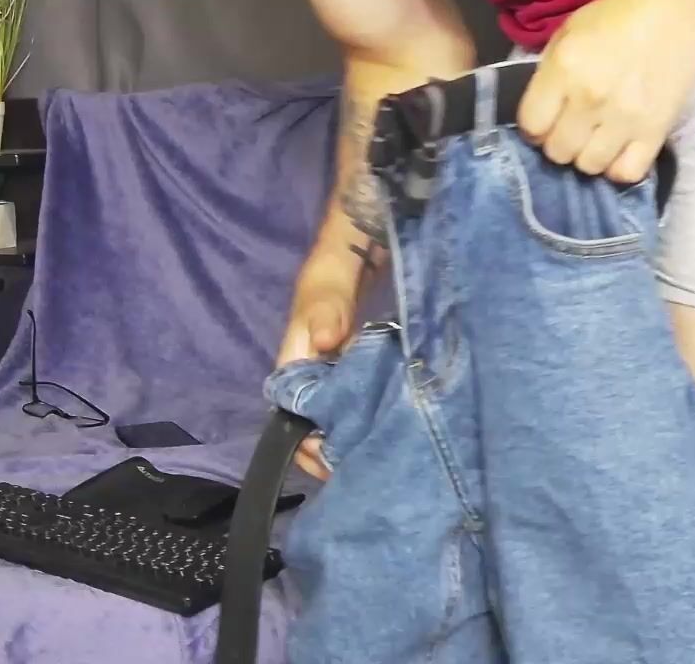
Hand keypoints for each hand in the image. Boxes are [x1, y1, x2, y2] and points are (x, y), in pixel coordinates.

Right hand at [277, 246, 364, 481]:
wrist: (374, 229)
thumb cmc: (344, 252)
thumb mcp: (332, 275)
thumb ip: (327, 304)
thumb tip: (325, 341)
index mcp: (299, 352)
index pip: (292, 407)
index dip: (306, 439)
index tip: (331, 461)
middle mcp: (321, 362)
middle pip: (320, 415)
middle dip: (337, 443)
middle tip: (367, 464)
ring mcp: (349, 360)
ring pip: (347, 405)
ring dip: (361, 428)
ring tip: (385, 454)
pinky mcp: (374, 355)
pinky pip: (373, 389)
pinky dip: (382, 406)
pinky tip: (403, 422)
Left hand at [517, 0, 694, 182]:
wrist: (675, 5)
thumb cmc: (618, 13)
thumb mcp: (568, 33)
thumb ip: (550, 75)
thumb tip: (542, 112)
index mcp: (564, 69)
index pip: (531, 125)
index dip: (534, 127)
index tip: (545, 121)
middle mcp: (589, 99)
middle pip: (558, 151)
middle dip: (560, 142)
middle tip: (573, 129)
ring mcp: (624, 119)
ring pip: (589, 166)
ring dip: (588, 156)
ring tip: (597, 139)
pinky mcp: (655, 131)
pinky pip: (627, 173)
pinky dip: (618, 168)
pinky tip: (619, 152)